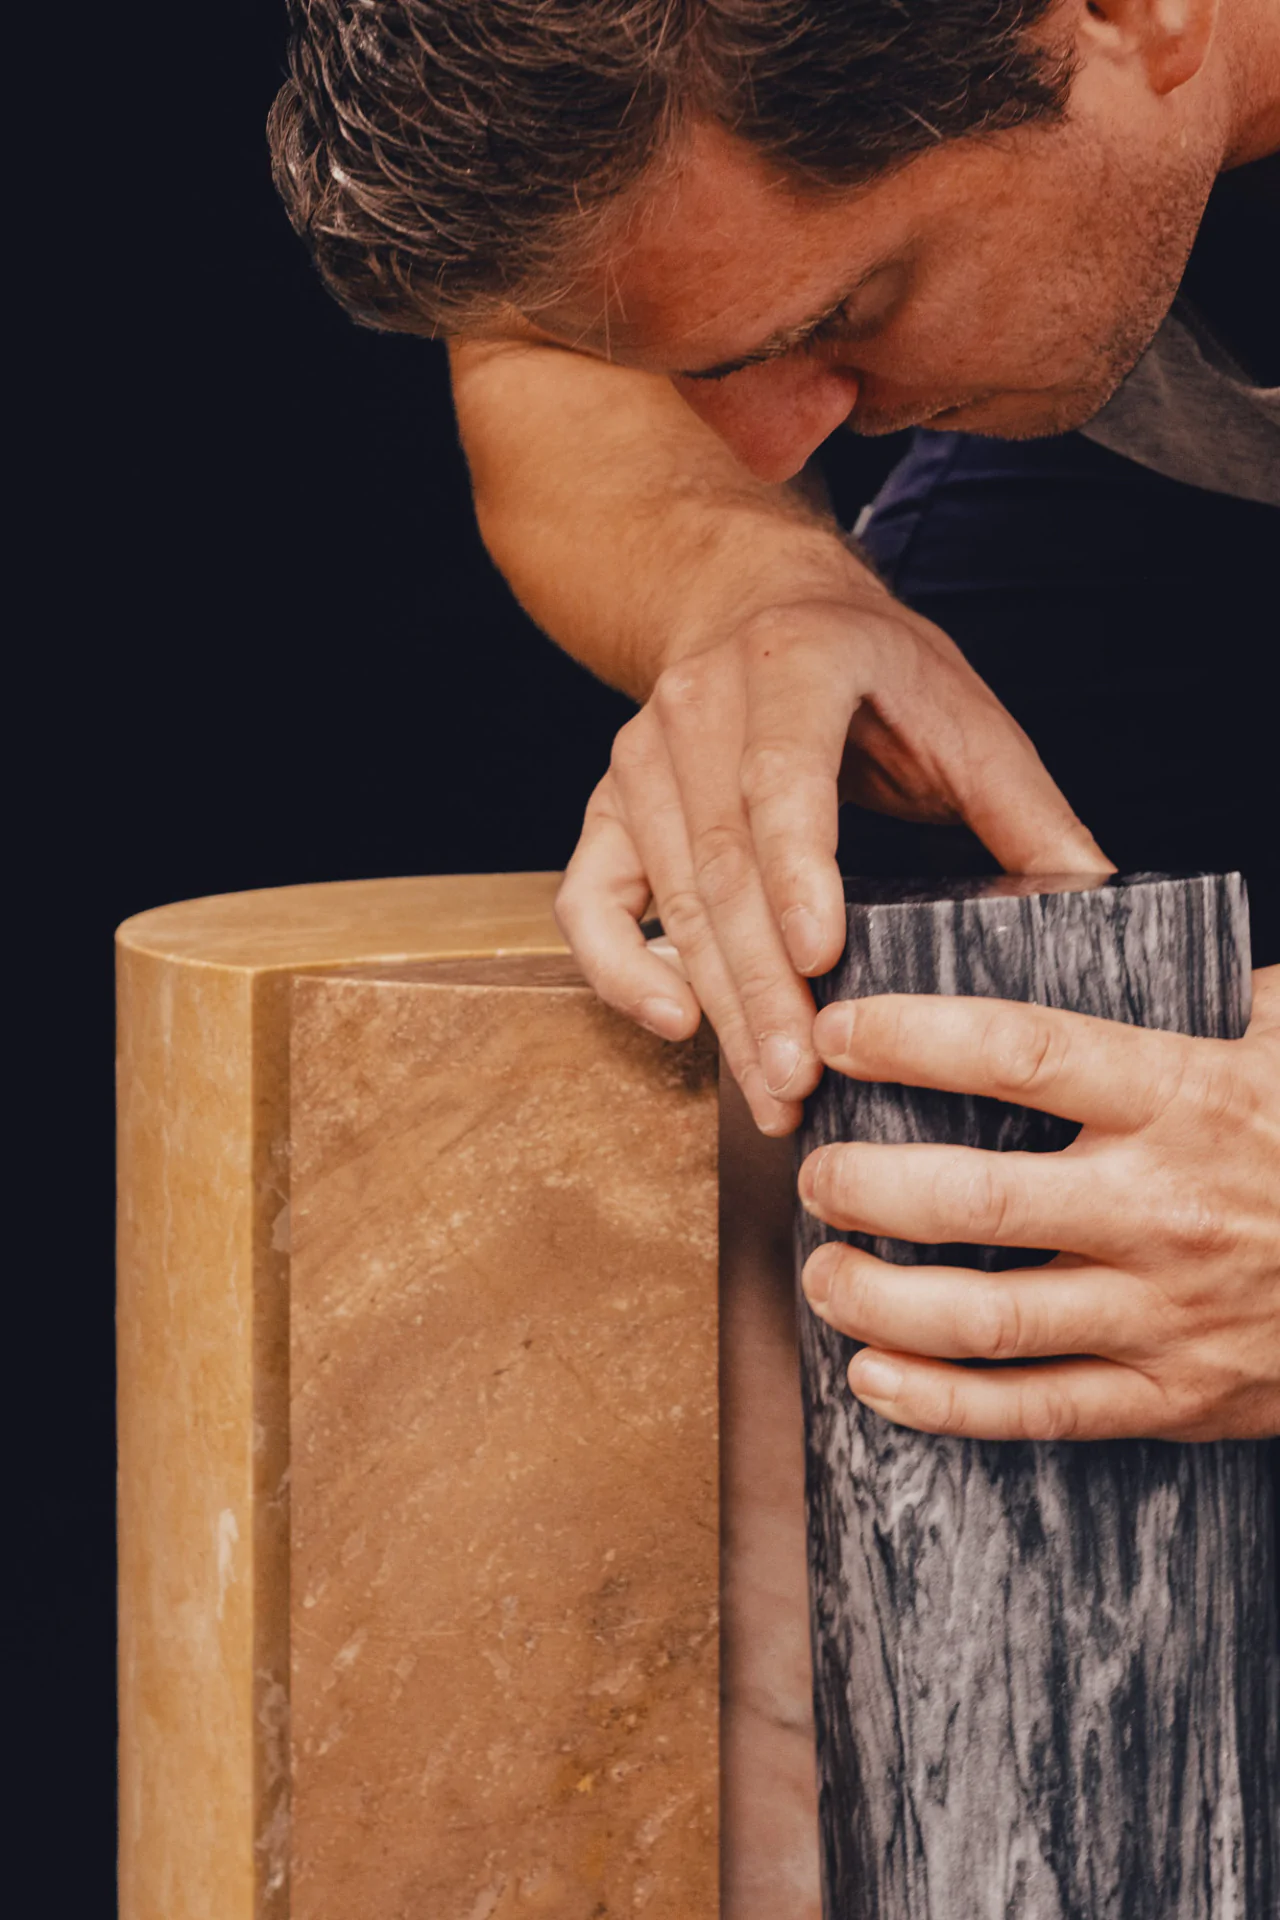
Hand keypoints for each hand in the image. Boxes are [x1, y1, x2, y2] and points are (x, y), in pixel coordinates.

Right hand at [555, 591, 1109, 1133]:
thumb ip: (1021, 801)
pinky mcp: (606, 809)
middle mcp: (698, 710)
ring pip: (670, 899)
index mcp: (793, 666)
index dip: (797, 869)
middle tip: (803, 1077)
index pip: (781, 777)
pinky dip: (619, 971)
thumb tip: (1092, 896)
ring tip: (772, 1087)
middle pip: (721, 864)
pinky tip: (677, 1024)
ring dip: (719, 1003)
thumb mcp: (956, 706)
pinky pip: (588, 904)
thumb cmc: (861, 663)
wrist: (751, 600)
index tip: (823, 956)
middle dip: (761, 984)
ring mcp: (639, 763)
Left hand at [797, 968, 1279, 1440]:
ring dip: (876, 1299)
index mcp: (1186, 1095)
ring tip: (824, 1272)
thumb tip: (1088, 922)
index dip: (909, 1039)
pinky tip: (874, 1377)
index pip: (1017, 1054)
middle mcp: (1165, 1205)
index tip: (836, 1033)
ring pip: (985, 1318)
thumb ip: (1199, 989)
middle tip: (816, 1170)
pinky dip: (940, 1402)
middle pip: (971, 1197)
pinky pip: (1036, 1410)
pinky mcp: (1177, 1397)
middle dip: (863, 1184)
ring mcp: (1169, 1312)